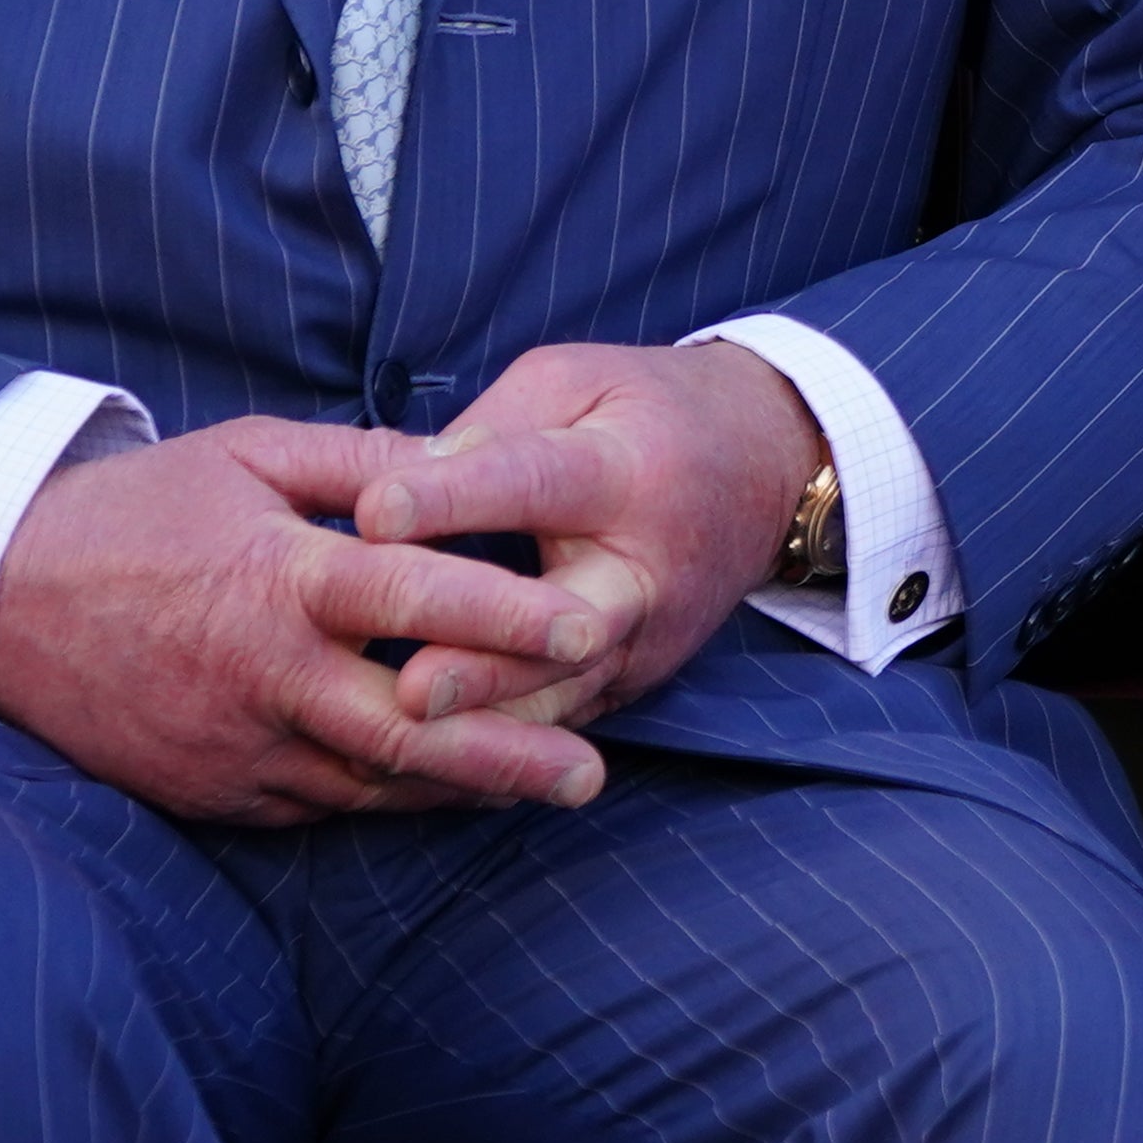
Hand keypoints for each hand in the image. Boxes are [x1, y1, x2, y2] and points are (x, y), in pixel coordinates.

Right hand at [0, 415, 619, 822]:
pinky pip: (321, 804)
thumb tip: (462, 460)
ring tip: (553, 785)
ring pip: (372, 783)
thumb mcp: (248, 454)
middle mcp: (265, 675)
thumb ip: (363, 462)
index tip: (587, 625)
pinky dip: (390, 800)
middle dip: (509, 753)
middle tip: (594, 772)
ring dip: (464, 789)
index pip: (412, 599)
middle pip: (408, 729)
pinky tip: (454, 793)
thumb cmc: (135, 511)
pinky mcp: (216, 793)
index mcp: (279, 577)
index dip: (504, 614)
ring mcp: (237, 746)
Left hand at [352, 341, 826, 734]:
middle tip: (410, 688)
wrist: (771, 463)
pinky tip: (440, 762)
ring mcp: (650, 636)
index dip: (453, 497)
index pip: (534, 481)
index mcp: (627, 469)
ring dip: (490, 716)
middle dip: (487, 658)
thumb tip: (401, 488)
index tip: (372, 513)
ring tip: (413, 735)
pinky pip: (569, 718)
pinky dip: (510, 746)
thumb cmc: (649, 410)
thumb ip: (493, 429)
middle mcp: (647, 566)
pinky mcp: (639, 679)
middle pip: (566, 621)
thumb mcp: (578, 381)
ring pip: (567, 688)